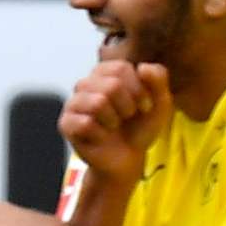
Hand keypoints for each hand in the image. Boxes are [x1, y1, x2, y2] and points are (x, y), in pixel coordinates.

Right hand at [61, 58, 167, 181]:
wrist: (127, 158)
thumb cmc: (139, 127)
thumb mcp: (159, 102)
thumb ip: (158, 79)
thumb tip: (142, 67)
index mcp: (105, 72)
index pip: (121, 69)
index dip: (138, 89)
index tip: (144, 105)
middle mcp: (86, 83)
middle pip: (112, 85)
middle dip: (128, 107)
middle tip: (127, 117)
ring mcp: (73, 103)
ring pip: (97, 103)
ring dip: (114, 120)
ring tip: (113, 125)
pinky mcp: (66, 124)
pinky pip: (85, 124)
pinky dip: (101, 134)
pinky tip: (101, 137)